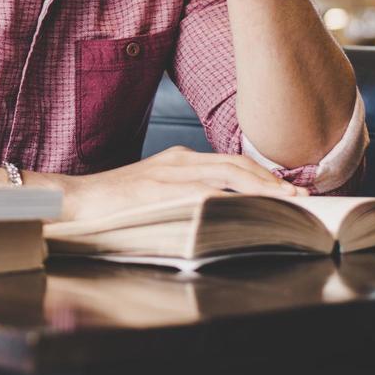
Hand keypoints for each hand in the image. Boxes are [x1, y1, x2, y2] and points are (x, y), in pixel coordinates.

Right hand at [39, 146, 306, 222]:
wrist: (74, 200)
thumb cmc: (114, 204)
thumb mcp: (155, 193)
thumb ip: (185, 197)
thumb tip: (223, 214)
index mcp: (179, 160)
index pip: (231, 163)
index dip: (264, 176)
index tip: (289, 191)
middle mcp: (178, 161)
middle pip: (237, 165)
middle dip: (272, 180)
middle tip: (300, 197)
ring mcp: (169, 174)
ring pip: (227, 174)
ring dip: (262, 188)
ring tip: (286, 203)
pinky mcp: (159, 191)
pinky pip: (204, 193)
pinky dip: (232, 200)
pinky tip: (250, 211)